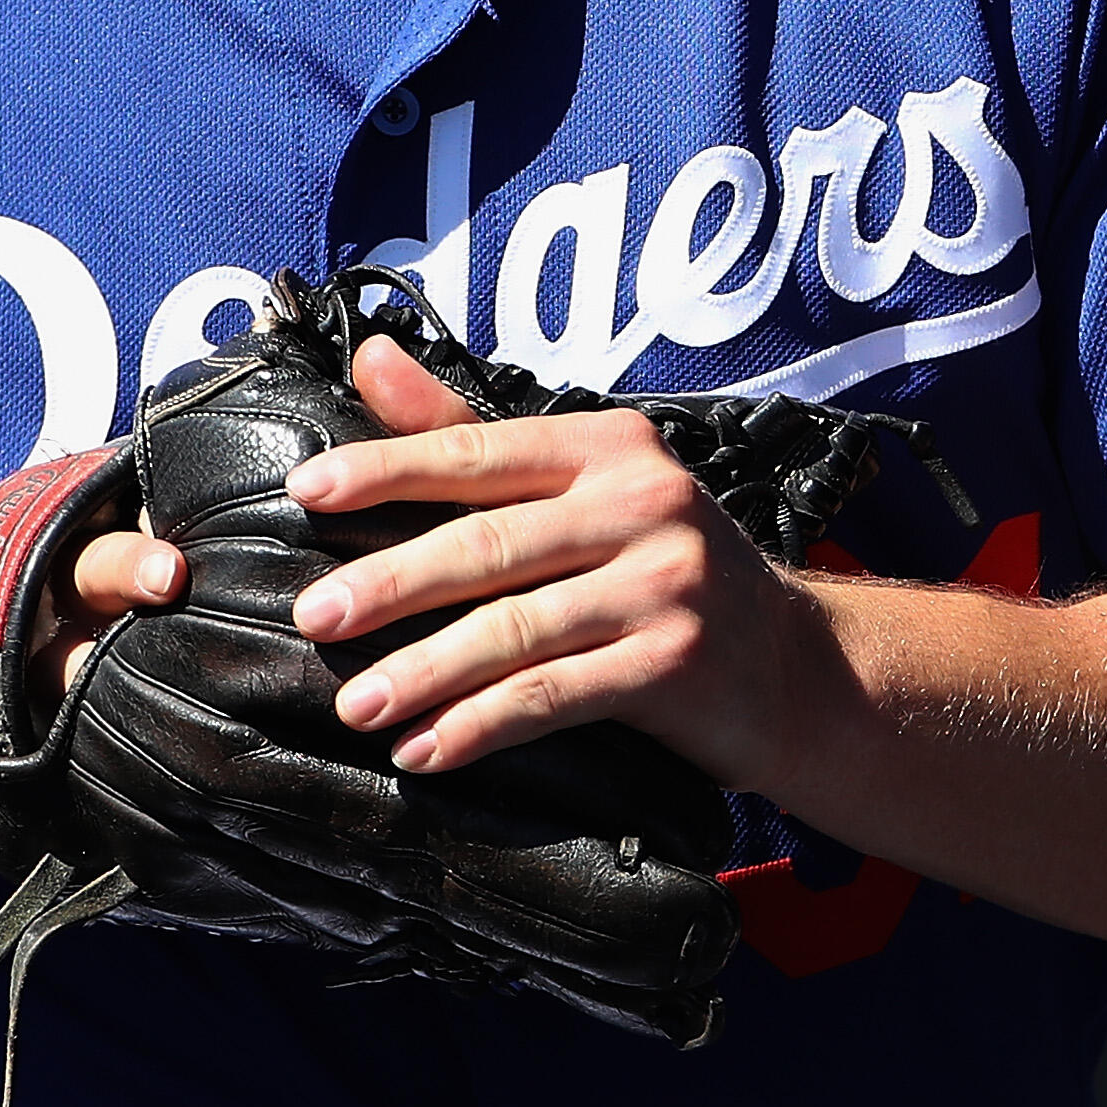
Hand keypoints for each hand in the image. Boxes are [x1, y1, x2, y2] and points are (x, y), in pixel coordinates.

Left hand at [282, 335, 841, 788]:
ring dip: (424, 671)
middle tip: (314, 615)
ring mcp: (664, 584)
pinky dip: (481, 725)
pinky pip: (555, 695)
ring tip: (357, 704)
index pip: (479, 451)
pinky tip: (426, 749)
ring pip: (516, 627)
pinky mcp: (675, 665)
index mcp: (608, 446)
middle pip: (490, 541)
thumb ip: (471, 429)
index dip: (388, 468)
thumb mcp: (588, 485)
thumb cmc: (666, 569)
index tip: (307, 492)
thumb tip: (371, 356)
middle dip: (392, 581)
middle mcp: (642, 501)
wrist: (799, 667)